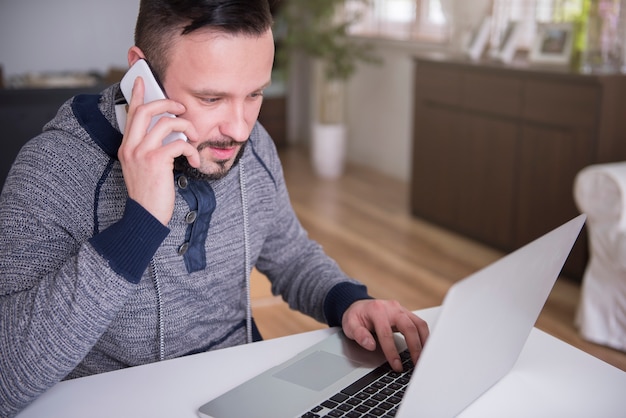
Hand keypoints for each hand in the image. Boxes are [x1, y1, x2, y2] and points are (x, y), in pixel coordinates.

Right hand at [118, 77, 199, 224]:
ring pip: (166, 123)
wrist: (146, 217)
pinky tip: (194, 160)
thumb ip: (150, 150)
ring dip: (186, 128)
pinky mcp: (156, 161)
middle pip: (146, 110)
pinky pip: (178, 143)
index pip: (131, 114)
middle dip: (167, 103)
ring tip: (195, 139)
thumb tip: (169, 136)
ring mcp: (141, 153)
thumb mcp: (144, 168)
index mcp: (127, 146)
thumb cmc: (150, 195)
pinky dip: (191, 149)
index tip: (142, 80)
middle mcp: (131, 147)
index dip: (138, 95)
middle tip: (181, 108)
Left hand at [342, 299, 428, 371]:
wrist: (360, 305)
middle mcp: (392, 308)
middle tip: (417, 364)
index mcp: (377, 310)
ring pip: (419, 324)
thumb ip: (359, 334)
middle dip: (415, 347)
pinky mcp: (407, 314)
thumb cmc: (356, 316)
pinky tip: (425, 348)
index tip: (396, 365)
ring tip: (424, 358)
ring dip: (424, 342)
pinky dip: (424, 336)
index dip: (392, 351)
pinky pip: (420, 324)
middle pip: (409, 327)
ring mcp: (401, 309)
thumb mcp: (349, 325)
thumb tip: (370, 344)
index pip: (386, 333)